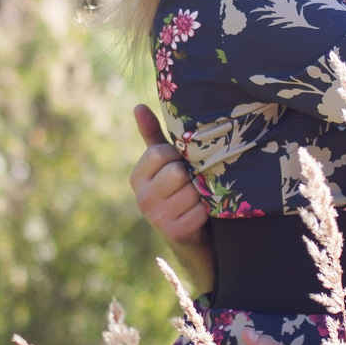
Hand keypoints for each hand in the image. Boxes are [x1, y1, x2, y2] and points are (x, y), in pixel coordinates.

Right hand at [130, 106, 211, 285]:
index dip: (178, 154)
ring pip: (191, 190)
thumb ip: (153, 136)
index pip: (158, 153)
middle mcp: (141, 199)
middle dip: (192, 174)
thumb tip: (138, 106)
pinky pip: (200, 209)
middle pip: (176, 172)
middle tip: (196, 181)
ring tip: (201, 197)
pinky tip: (205, 213)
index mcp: (136, 178)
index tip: (184, 162)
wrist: (192, 237)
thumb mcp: (166, 164)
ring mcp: (156, 218)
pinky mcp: (174, 232)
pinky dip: (208, 209)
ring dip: (203, 192)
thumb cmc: (180, 190)